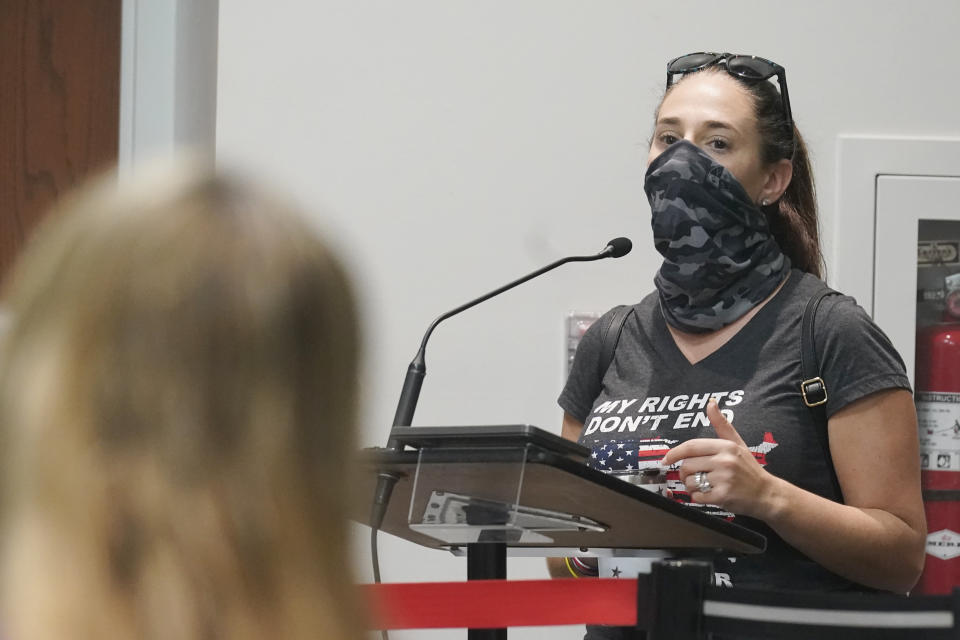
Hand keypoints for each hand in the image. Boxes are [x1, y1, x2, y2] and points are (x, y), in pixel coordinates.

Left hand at [660, 400, 782, 519]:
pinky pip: (698, 496)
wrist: (767, 494)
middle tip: (692, 476)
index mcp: (726, 446)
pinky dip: (699, 497)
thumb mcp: (737, 443)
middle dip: (684, 473)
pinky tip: (709, 494)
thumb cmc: (749, 469)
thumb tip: (711, 403)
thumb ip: (722, 424)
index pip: (691, 446)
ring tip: (704, 485)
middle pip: (687, 465)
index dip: (674, 453)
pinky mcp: (723, 496)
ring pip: (690, 481)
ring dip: (691, 486)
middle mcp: (725, 461)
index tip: (667, 458)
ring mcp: (724, 479)